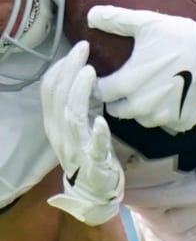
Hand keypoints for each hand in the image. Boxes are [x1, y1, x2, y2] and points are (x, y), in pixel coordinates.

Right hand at [40, 41, 124, 225]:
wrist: (94, 191)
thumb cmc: (89, 152)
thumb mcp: (79, 124)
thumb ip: (79, 103)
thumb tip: (84, 74)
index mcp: (54, 122)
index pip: (49, 90)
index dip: (60, 67)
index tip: (76, 49)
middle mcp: (59, 133)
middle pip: (58, 97)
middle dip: (68, 70)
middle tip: (83, 50)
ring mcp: (75, 148)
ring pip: (71, 116)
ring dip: (79, 93)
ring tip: (90, 72)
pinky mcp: (94, 162)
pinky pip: (93, 147)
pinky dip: (97, 134)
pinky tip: (101, 121)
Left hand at [90, 7, 195, 131]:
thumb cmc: (179, 37)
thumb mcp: (144, 23)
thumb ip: (114, 20)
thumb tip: (90, 16)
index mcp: (127, 83)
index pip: (101, 93)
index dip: (100, 85)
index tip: (104, 79)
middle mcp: (142, 105)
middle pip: (118, 111)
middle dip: (118, 100)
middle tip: (123, 89)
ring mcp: (164, 115)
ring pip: (142, 119)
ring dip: (141, 110)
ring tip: (146, 97)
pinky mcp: (183, 119)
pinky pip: (167, 124)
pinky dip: (166, 115)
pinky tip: (169, 102)